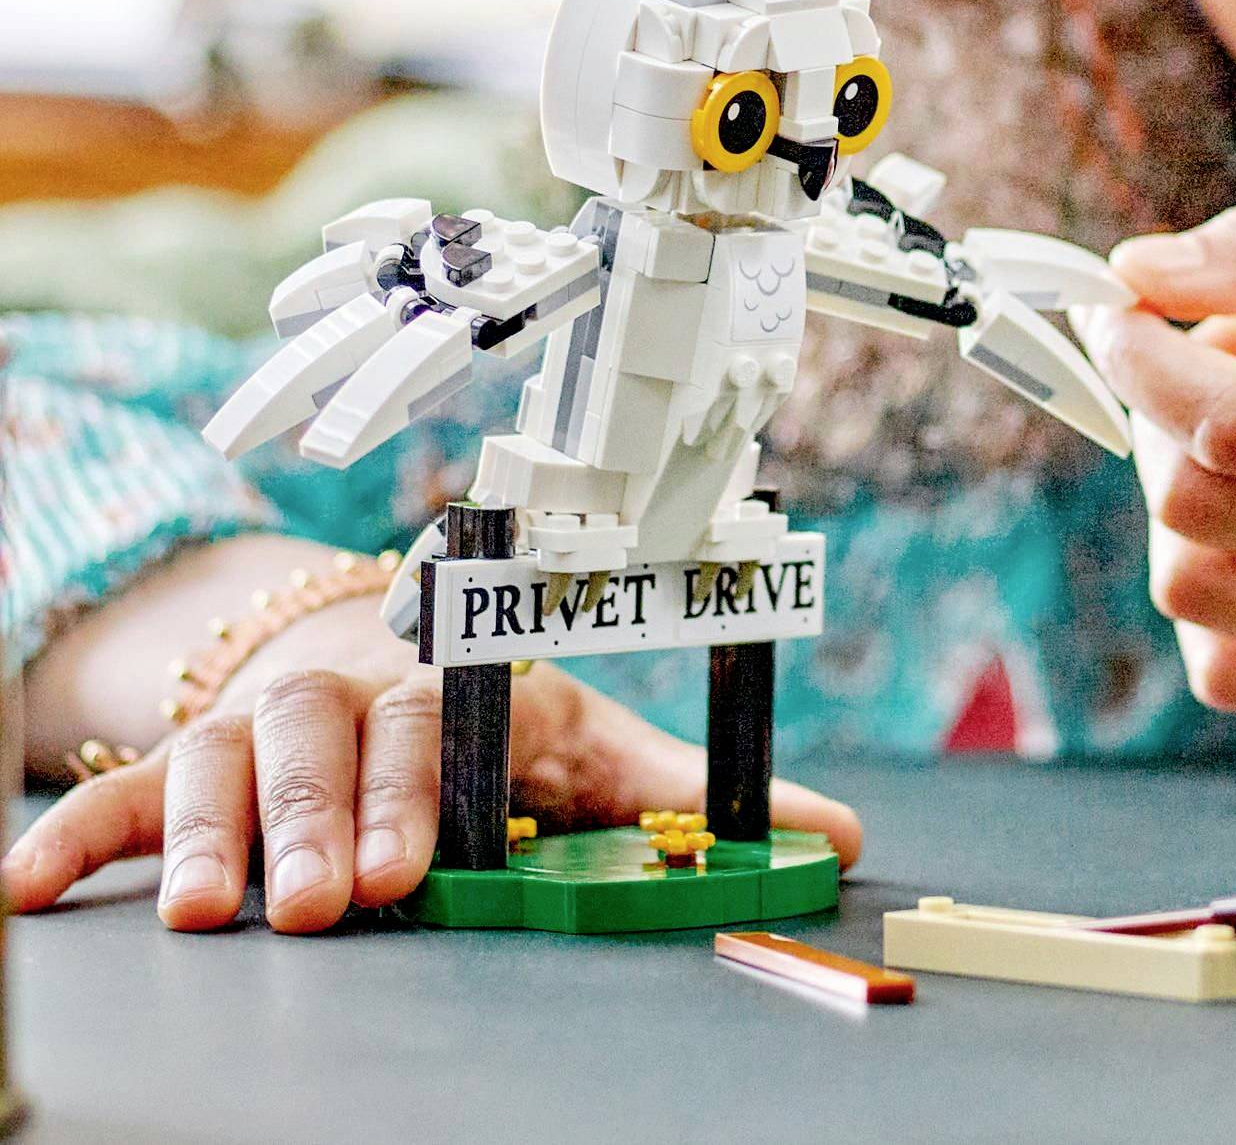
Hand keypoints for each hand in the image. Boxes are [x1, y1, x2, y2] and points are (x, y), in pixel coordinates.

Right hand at [3, 589, 861, 933]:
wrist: (371, 644)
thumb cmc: (482, 719)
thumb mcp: (582, 748)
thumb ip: (685, 801)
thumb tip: (834, 840)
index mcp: (448, 690)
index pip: (435, 730)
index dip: (421, 793)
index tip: (418, 864)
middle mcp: (348, 696)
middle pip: (326, 742)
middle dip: (326, 821)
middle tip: (331, 900)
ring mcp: (258, 726)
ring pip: (223, 763)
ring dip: (206, 835)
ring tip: (201, 912)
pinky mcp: (181, 765)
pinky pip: (115, 795)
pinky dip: (76, 838)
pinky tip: (26, 893)